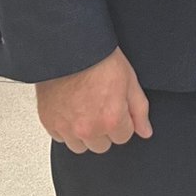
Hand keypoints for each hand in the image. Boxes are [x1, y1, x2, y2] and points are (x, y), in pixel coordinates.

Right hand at [36, 46, 152, 153]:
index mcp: (111, 119)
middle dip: (105, 130)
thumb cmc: (100, 59)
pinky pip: (61, 138)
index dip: (122, 121)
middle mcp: (88, 128)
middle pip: (102, 145)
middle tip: (101, 106)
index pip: (123, 137)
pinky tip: (72, 109)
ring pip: (81, 146)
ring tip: (86, 108)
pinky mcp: (49, 123)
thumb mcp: (130, 81)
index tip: (117, 108)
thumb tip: (145, 131)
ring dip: (85, 133)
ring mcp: (67, 128)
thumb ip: (139, 110)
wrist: (70, 49)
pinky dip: (67, 128)